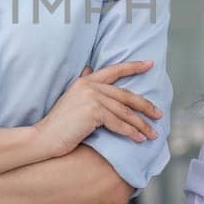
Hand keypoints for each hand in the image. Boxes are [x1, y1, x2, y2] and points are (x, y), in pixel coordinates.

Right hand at [33, 60, 163, 156]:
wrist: (44, 138)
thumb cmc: (59, 124)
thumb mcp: (72, 100)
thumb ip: (84, 88)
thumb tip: (89, 70)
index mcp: (86, 81)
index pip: (114, 70)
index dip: (133, 67)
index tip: (150, 64)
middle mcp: (90, 86)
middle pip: (126, 95)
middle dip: (145, 106)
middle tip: (159, 115)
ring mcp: (91, 97)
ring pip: (124, 111)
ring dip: (141, 124)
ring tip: (152, 134)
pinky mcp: (93, 112)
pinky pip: (118, 123)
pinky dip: (130, 132)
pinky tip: (139, 139)